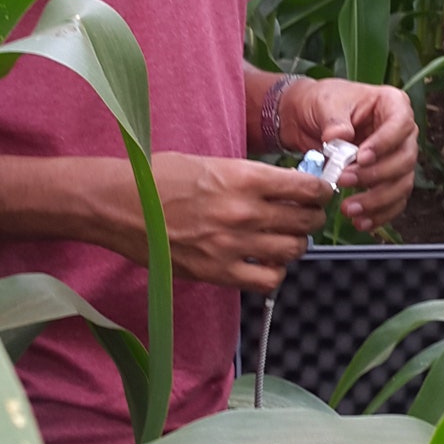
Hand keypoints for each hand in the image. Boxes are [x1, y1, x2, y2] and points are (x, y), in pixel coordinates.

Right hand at [149, 153, 330, 291]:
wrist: (121, 204)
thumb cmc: (162, 178)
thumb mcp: (213, 163)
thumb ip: (252, 177)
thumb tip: (287, 187)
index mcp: (244, 177)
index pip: (307, 187)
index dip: (322, 192)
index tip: (322, 193)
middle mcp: (244, 211)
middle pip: (305, 221)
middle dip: (312, 218)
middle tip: (307, 215)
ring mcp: (233, 244)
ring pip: (293, 251)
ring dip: (295, 245)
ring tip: (285, 239)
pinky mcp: (218, 271)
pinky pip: (267, 280)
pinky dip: (274, 273)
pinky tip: (265, 262)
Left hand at [279, 77, 417, 233]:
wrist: (306, 119)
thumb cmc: (321, 103)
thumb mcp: (325, 103)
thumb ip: (334, 120)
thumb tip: (338, 136)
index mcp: (393, 105)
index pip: (400, 125)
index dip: (384, 144)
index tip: (361, 157)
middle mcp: (402, 133)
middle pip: (404, 159)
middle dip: (375, 175)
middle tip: (344, 180)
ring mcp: (397, 158)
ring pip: (401, 185)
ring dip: (377, 201)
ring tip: (349, 209)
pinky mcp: (388, 180)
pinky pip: (393, 201)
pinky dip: (379, 214)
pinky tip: (362, 223)